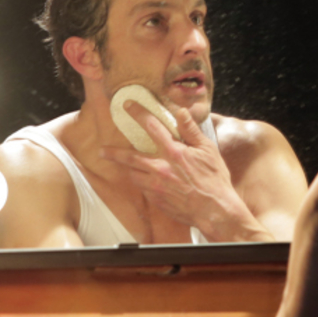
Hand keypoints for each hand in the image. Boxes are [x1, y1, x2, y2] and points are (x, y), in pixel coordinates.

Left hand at [101, 103, 269, 240]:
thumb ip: (191, 130)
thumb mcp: (208, 149)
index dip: (139, 114)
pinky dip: (143, 184)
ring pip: (134, 175)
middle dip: (114, 153)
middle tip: (102, 151)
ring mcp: (156, 186)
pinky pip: (144, 190)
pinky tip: (147, 183)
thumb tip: (181, 111)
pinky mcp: (157, 200)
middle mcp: (160, 168)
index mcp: (173, 152)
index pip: (152, 127)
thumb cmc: (214, 179)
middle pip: (130, 157)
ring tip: (128, 168)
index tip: (128, 106)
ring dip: (130, 170)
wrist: (214, 210)